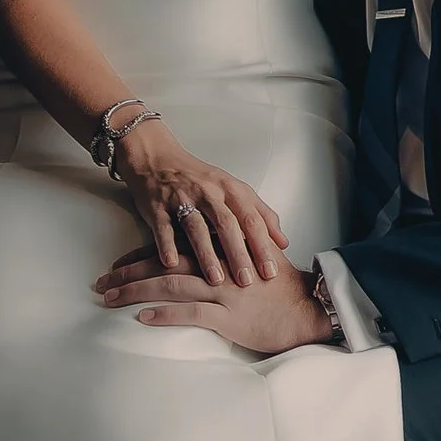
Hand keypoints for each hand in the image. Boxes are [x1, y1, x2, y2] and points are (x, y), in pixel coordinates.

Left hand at [93, 246, 328, 354]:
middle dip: (128, 271)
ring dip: (136, 290)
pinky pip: (191, 313)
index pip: (175, 246)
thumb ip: (231, 249)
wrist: (307, 310)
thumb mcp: (255, 258)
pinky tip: (143, 318)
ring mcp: (223, 291)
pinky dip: (165, 314)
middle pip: (165, 263)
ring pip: (171, 285)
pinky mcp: (229, 316)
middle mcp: (219, 266)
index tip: (119, 262)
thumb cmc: (281, 289)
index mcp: (223, 250)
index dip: (143, 254)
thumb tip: (208, 247)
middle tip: (101, 281)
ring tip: (109, 297)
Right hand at [114, 123, 288, 287]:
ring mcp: (182, 198)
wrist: (157, 159)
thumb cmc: (200, 178)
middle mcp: (209, 192)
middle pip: (228, 225)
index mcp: (231, 189)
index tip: (271, 271)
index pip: (253, 219)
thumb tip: (283, 242)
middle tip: (247, 281)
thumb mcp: (235, 189)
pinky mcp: (157, 206)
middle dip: (239, 254)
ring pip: (197, 228)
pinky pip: (163, 227)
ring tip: (216, 279)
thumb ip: (261, 214)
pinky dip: (167, 245)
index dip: (263, 246)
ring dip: (207, 255)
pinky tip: (172, 263)